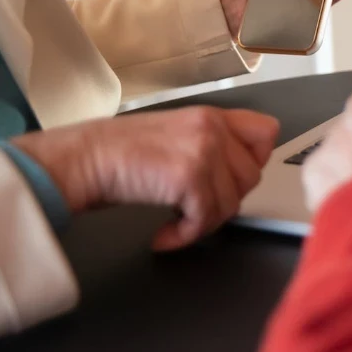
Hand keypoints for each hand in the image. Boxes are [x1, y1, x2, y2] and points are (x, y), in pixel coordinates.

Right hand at [12, 107, 279, 251]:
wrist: (85, 159)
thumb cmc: (122, 152)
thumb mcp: (177, 134)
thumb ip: (212, 145)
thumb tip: (237, 177)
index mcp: (213, 116)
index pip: (267, 132)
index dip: (256, 160)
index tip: (231, 178)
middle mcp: (213, 128)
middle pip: (252, 177)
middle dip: (225, 199)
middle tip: (195, 205)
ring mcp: (204, 151)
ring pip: (232, 203)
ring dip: (204, 221)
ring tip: (177, 219)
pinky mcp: (190, 177)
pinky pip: (206, 220)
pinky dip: (185, 236)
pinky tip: (164, 234)